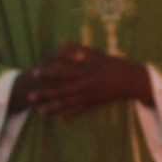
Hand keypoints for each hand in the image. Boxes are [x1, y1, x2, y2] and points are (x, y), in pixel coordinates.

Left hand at [21, 42, 152, 120]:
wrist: (130, 79)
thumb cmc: (112, 63)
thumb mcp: (95, 52)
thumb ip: (76, 48)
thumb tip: (59, 40)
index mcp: (84, 68)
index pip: (63, 70)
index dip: (48, 71)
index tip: (35, 72)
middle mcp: (85, 82)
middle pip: (61, 88)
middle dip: (45, 92)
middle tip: (31, 95)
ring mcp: (89, 94)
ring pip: (68, 102)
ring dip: (53, 107)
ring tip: (39, 112)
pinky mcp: (94, 102)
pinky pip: (80, 110)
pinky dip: (70, 115)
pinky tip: (59, 120)